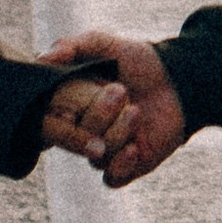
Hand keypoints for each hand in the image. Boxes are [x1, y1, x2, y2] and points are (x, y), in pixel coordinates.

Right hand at [45, 31, 191, 188]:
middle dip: (96, 117)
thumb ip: (72, 45)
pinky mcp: (127, 166)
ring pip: (95, 157)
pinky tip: (134, 148)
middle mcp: (85, 130)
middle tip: (120, 92)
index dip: (60, 115)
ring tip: (136, 110)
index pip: (51, 121)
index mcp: (72, 106)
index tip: (73, 105)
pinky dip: (119, 166)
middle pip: (73, 140)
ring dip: (116, 134)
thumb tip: (41, 58)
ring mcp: (105, 149)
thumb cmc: (139, 60)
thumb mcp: (104, 44)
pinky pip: (112, 179)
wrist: (180, 79)